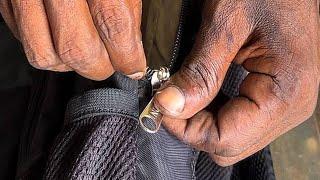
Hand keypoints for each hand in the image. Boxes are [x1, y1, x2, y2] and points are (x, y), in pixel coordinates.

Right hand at [0, 0, 145, 79]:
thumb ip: (127, 9)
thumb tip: (130, 49)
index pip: (114, 25)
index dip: (127, 56)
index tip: (134, 67)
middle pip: (77, 49)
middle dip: (100, 68)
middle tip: (111, 64)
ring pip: (46, 55)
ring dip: (71, 64)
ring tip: (86, 53)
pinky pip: (26, 41)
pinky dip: (48, 50)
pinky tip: (62, 37)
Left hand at [154, 0, 319, 165]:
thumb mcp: (226, 23)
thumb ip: (200, 71)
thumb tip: (169, 106)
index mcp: (285, 93)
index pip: (223, 139)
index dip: (185, 128)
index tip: (161, 105)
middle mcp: (291, 107)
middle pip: (229, 144)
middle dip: (193, 126)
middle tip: (171, 97)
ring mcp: (287, 104)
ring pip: (233, 137)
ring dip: (203, 119)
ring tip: (186, 91)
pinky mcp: (277, 97)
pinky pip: (240, 122)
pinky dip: (216, 112)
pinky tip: (203, 90)